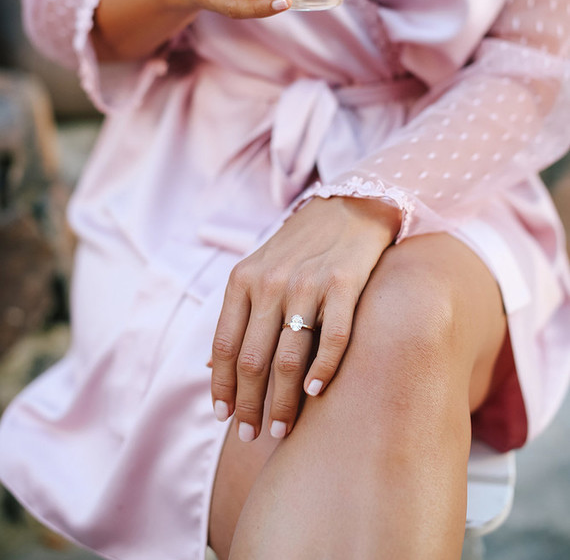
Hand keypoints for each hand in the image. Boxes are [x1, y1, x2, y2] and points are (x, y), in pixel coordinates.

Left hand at [210, 196, 400, 441]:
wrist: (347, 207)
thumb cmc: (298, 248)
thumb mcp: (256, 271)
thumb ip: (237, 315)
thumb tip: (211, 365)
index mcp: (243, 280)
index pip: (226, 346)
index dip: (223, 387)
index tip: (225, 418)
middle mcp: (270, 282)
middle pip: (254, 360)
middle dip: (250, 404)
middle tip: (253, 434)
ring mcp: (307, 284)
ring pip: (289, 357)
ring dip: (284, 400)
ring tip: (282, 427)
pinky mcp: (344, 284)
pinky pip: (332, 338)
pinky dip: (323, 370)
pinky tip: (317, 393)